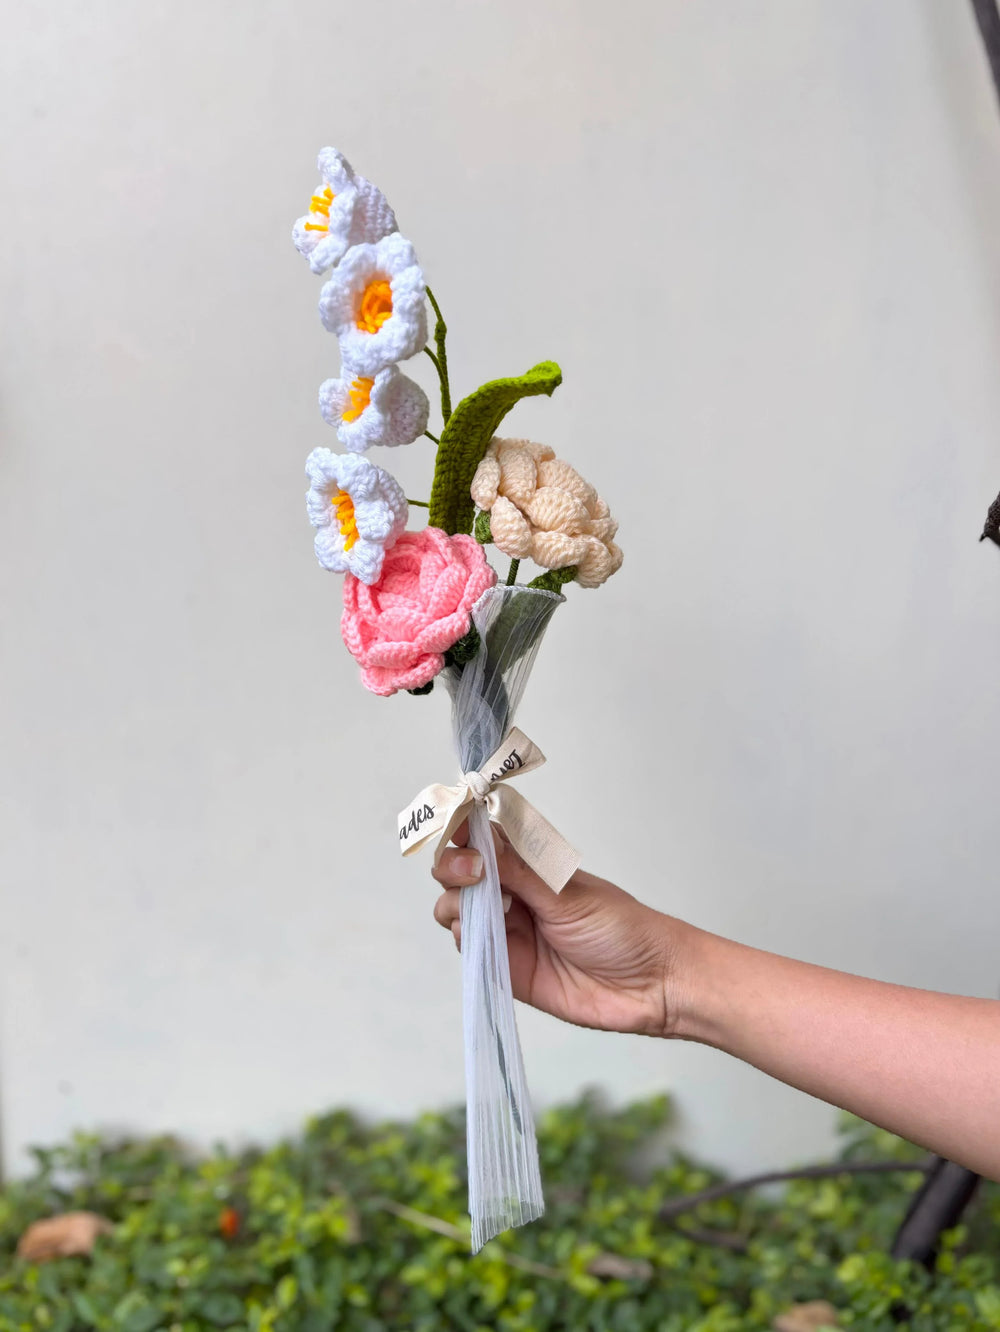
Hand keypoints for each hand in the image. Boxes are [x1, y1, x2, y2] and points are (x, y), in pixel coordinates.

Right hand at [431, 823, 681, 1037]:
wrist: (650, 984)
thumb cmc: (622, 928)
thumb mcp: (566, 893)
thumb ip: (517, 871)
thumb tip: (478, 839)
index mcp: (530, 865)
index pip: (482, 838)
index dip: (461, 830)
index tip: (457, 832)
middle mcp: (513, 893)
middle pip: (457, 872)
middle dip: (452, 866)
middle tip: (472, 872)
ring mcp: (507, 930)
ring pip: (454, 909)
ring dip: (456, 903)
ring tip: (486, 909)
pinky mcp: (505, 967)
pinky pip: (468, 949)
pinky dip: (464, 938)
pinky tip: (480, 935)